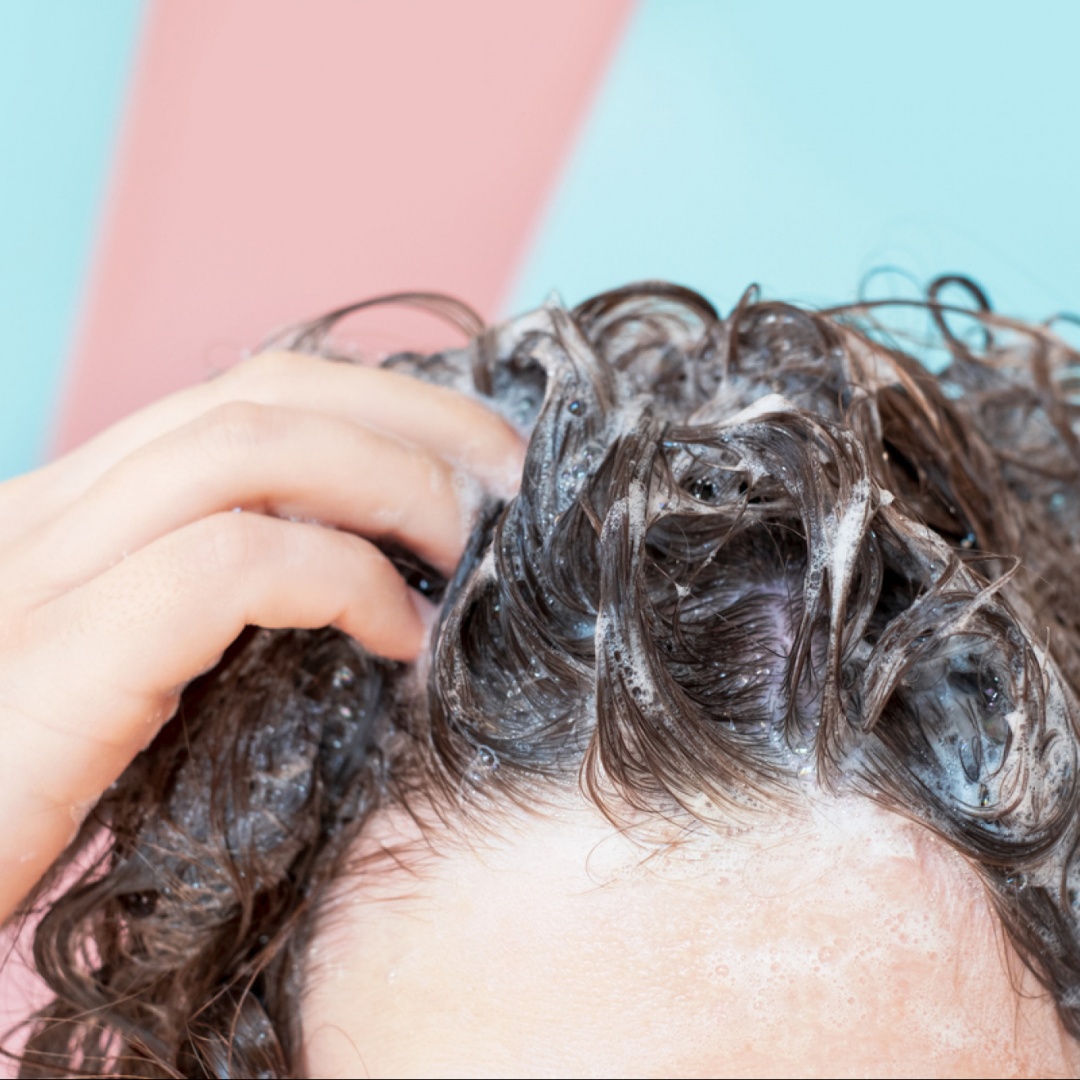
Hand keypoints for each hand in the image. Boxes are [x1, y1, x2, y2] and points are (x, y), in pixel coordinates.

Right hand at [0, 349, 523, 921]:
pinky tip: (401, 644)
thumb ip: (203, 611)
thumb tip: (357, 580)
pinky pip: (234, 566)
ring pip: (252, 449)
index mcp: (70, 512)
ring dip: (396, 483)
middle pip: (263, 393)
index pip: (240, 396)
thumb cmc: (17, 792)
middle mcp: (48, 514)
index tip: (473, 455)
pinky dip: (346, 584)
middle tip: (511, 477)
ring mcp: (41, 575)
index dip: (376, 403)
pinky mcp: (57, 658)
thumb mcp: (120, 671)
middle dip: (414, 418)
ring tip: (472, 548)